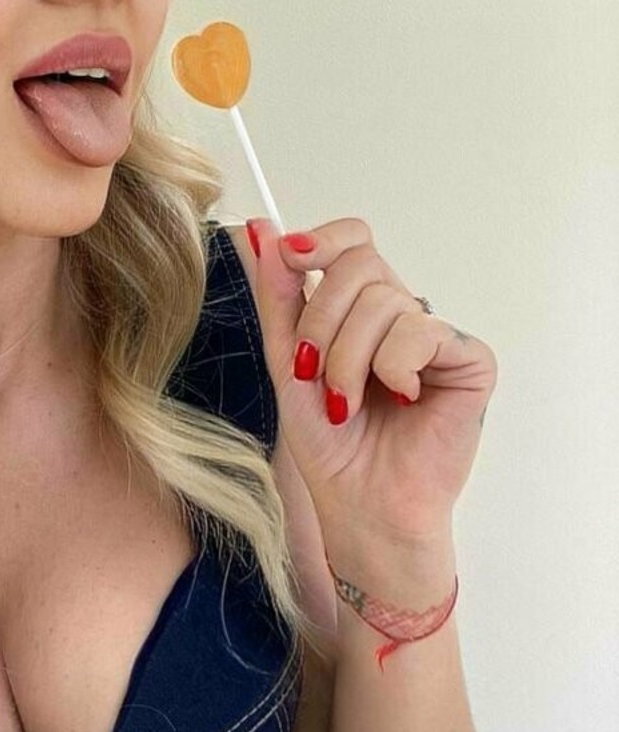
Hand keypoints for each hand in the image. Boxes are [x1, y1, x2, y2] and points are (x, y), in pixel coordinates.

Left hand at [244, 217, 497, 545]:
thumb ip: (277, 295)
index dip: (323, 239)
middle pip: (360, 263)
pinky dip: (393, 367)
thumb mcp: (287, 359)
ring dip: (348, 358)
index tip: (292, 256)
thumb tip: (260, 230)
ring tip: (344, 403)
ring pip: (385, 300)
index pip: (351, 239)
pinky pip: (422, 331)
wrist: (358, 502)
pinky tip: (399, 400)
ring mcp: (436, 334)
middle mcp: (400, 311)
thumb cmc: (327, 440)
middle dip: (320, 319)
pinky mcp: (470, 360)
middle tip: (310, 372)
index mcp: (359, 306)